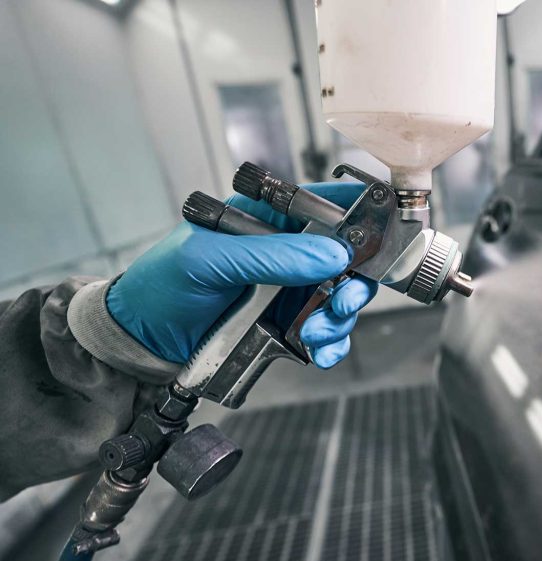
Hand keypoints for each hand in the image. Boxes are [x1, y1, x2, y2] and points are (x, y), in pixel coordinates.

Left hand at [107, 182, 377, 367]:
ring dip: (340, 319)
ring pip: (341, 298)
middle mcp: (285, 251)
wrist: (139, 342)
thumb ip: (268, 255)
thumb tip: (330, 254)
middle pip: (347, 259)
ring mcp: (288, 290)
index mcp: (266, 219)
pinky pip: (325, 332)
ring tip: (315, 334)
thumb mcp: (207, 260)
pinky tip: (318, 352)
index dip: (360, 217)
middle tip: (343, 303)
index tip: (380, 239)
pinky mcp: (287, 324)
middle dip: (354, 284)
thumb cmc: (161, 286)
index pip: (325, 205)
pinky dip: (330, 345)